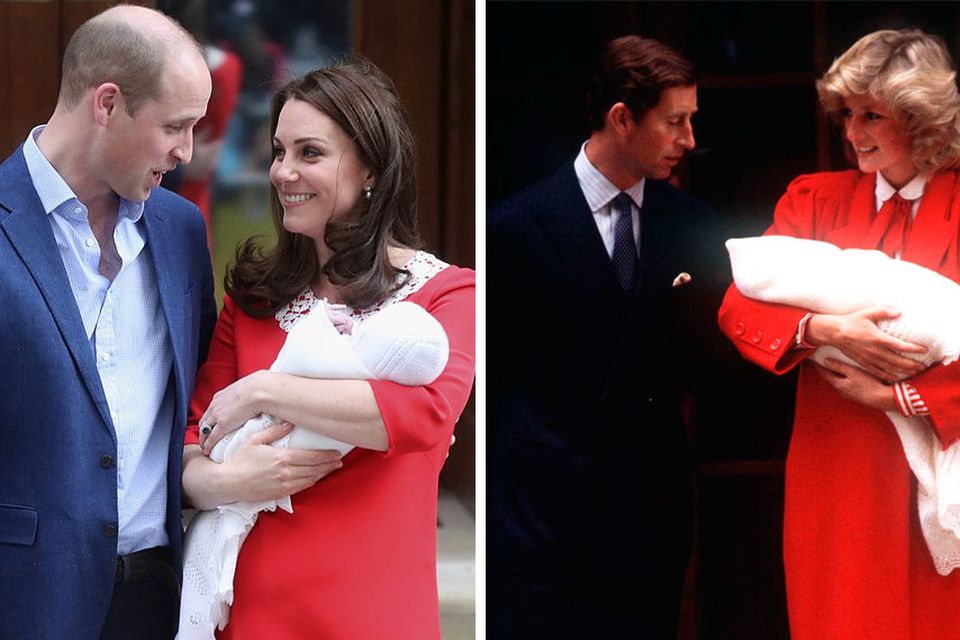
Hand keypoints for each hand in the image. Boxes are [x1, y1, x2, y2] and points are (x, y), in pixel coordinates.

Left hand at [199, 370, 272, 454]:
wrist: (258, 390)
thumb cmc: (258, 388)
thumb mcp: (245, 389)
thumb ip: (244, 395)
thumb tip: (254, 397)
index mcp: (221, 396)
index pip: (211, 410)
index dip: (210, 419)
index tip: (212, 425)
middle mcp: (216, 405)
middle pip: (204, 420)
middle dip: (204, 429)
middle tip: (206, 438)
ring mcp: (217, 415)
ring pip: (204, 429)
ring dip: (204, 438)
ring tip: (205, 446)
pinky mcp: (223, 425)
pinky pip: (211, 437)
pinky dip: (207, 444)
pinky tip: (207, 450)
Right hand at [217, 422, 342, 502]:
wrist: (228, 482)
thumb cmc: (240, 459)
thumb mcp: (255, 439)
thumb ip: (274, 431)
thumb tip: (289, 423)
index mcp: (282, 458)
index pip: (312, 457)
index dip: (327, 456)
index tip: (337, 453)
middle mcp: (286, 473)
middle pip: (315, 469)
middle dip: (329, 465)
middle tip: (339, 460)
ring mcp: (284, 485)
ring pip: (310, 480)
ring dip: (323, 474)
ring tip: (332, 468)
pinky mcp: (280, 494)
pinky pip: (301, 488)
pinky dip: (311, 482)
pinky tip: (316, 478)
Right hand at [805, 308, 926, 382]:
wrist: (834, 332)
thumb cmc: (851, 321)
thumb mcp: (868, 313)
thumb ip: (884, 312)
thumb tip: (899, 312)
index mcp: (879, 338)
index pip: (901, 345)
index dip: (914, 348)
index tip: (924, 349)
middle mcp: (876, 350)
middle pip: (898, 360)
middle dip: (912, 364)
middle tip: (923, 366)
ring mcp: (869, 358)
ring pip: (890, 367)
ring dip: (903, 371)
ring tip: (914, 372)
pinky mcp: (863, 362)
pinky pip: (877, 371)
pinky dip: (887, 376)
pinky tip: (895, 378)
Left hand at [812, 358, 896, 411]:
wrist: (883, 399)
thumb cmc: (869, 384)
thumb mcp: (853, 372)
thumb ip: (839, 367)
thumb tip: (826, 361)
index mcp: (838, 384)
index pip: (824, 373)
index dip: (817, 366)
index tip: (810, 360)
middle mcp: (841, 391)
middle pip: (831, 378)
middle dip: (826, 370)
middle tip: (820, 362)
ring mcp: (849, 395)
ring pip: (839, 382)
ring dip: (836, 375)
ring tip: (833, 367)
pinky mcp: (857, 396)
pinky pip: (847, 385)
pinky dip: (845, 379)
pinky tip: (849, 376)